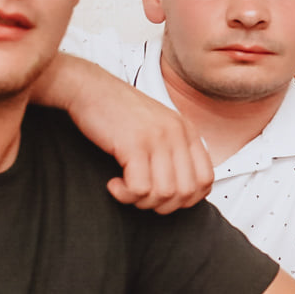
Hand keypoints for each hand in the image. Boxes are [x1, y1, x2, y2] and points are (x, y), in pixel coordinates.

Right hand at [55, 57, 215, 212]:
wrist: (89, 87)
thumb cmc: (118, 111)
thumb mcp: (158, 125)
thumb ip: (174, 149)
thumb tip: (180, 189)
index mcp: (187, 131)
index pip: (206, 179)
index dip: (187, 199)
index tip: (164, 199)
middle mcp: (177, 134)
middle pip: (187, 192)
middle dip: (163, 205)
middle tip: (140, 197)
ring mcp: (157, 139)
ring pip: (164, 193)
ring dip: (142, 201)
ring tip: (126, 190)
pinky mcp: (134, 144)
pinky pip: (140, 188)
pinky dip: (125, 194)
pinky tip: (113, 184)